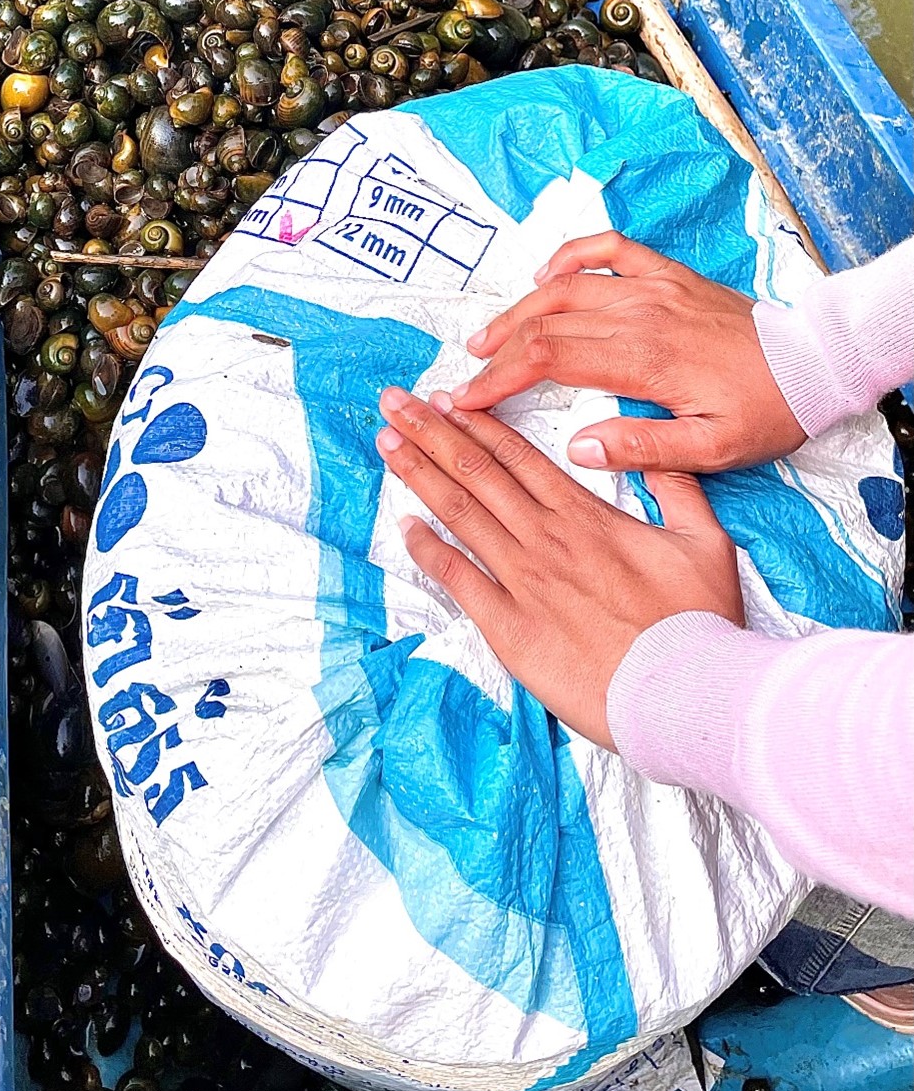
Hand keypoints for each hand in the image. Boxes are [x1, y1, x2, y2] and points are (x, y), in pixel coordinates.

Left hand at [376, 386, 743, 748]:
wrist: (684, 691)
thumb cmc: (698, 623)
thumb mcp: (705, 542)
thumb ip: (677, 489)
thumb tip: (653, 448)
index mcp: (586, 516)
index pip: (518, 456)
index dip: (476, 422)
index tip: (443, 398)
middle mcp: (545, 538)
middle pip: (476, 472)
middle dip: (429, 431)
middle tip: (392, 402)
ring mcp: (523, 581)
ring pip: (459, 513)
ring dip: (418, 473)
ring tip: (386, 442)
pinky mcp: (509, 627)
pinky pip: (457, 579)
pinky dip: (427, 549)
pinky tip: (403, 525)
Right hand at [453, 232, 806, 473]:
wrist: (815, 363)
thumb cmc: (766, 411)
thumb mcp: (713, 450)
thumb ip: (643, 448)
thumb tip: (578, 447)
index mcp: (643, 357)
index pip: (549, 359)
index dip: (500, 379)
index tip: (467, 400)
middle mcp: (640, 312)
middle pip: (546, 322)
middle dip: (497, 350)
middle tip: (464, 376)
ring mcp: (653, 286)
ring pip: (566, 287)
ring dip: (520, 309)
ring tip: (487, 338)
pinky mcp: (668, 274)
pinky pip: (610, 249)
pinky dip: (572, 255)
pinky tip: (545, 273)